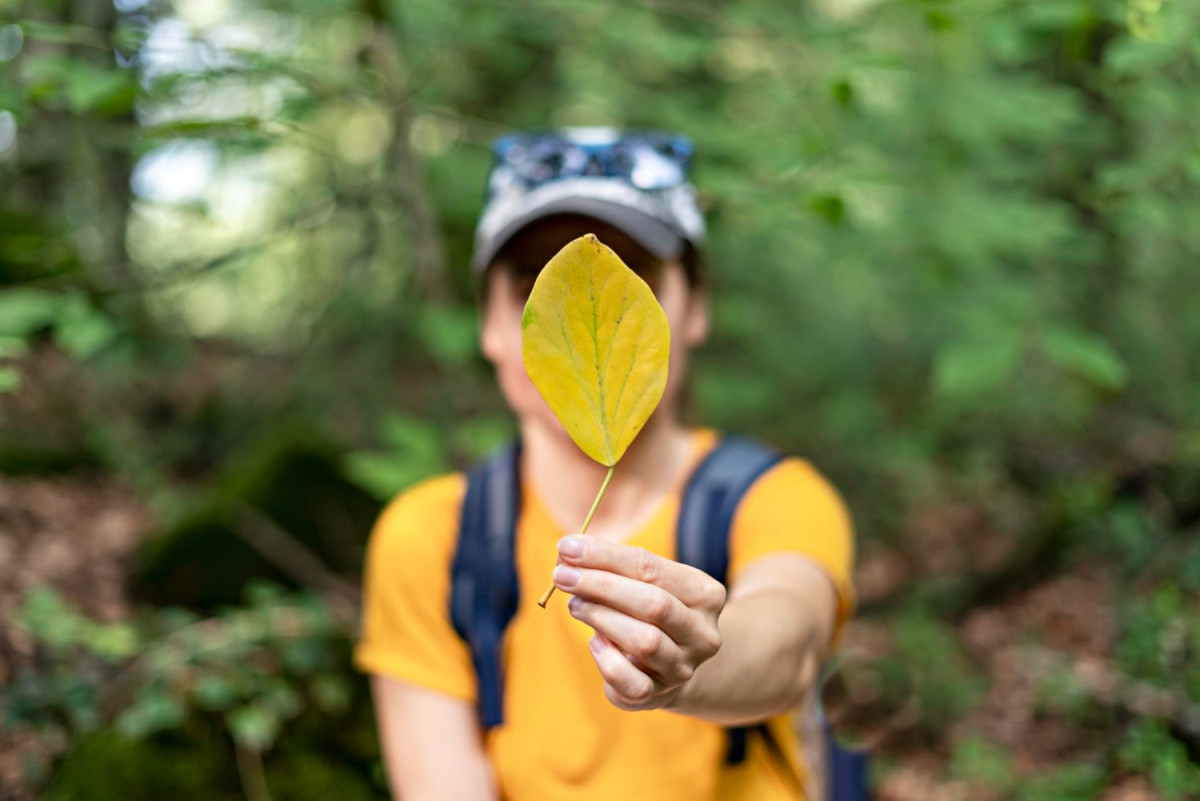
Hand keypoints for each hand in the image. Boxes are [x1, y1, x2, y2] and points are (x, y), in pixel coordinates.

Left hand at [553, 535, 726, 710]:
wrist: (670, 666)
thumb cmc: (649, 611)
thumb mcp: (642, 583)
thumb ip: (611, 565)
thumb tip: (568, 552)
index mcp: (705, 595)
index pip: (652, 567)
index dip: (605, 556)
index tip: (567, 547)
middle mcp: (702, 634)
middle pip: (653, 604)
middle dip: (601, 586)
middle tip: (562, 575)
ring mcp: (683, 668)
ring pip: (645, 641)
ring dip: (601, 618)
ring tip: (575, 604)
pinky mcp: (658, 695)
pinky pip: (632, 682)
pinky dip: (607, 661)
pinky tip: (594, 642)